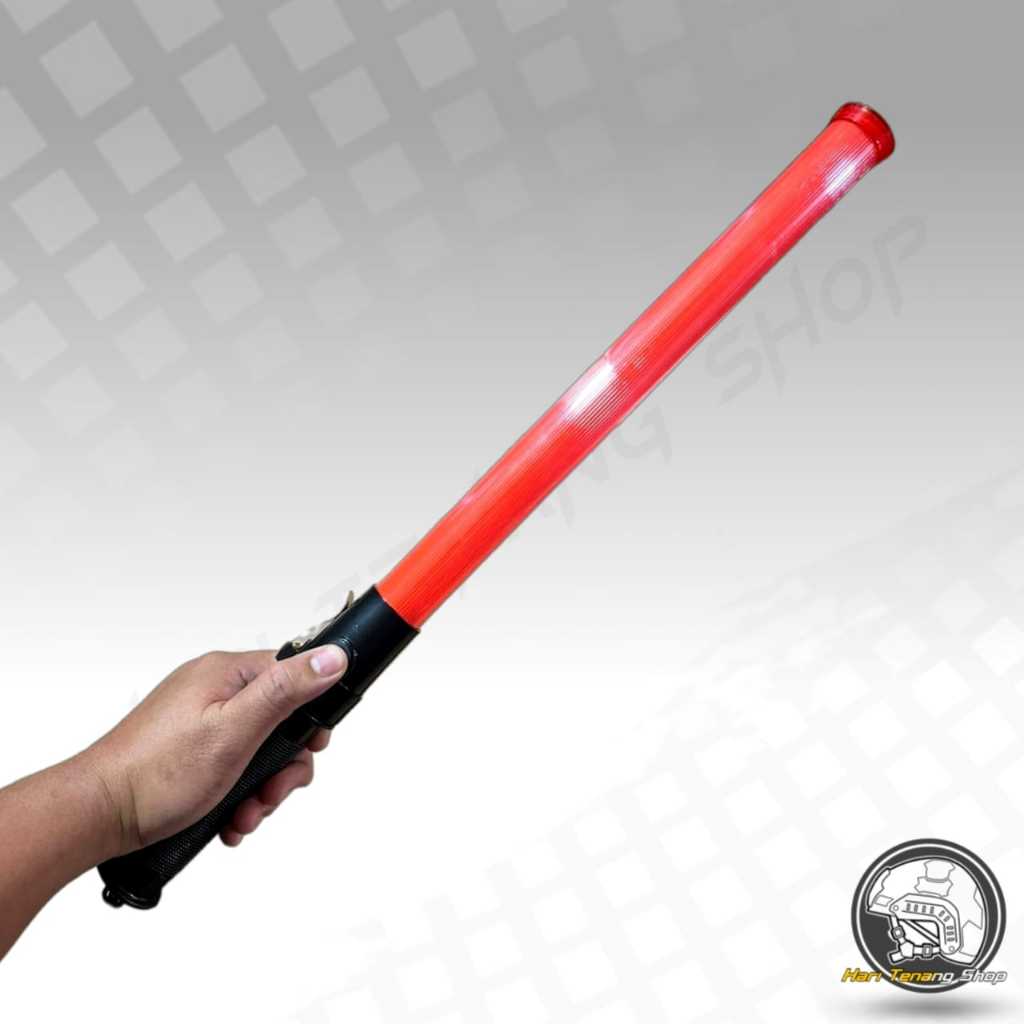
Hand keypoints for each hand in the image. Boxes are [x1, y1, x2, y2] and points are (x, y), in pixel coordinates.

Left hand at [78, 645, 347, 856]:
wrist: (97, 815)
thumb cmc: (157, 773)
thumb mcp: (235, 731)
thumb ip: (286, 691)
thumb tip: (332, 656)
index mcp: (226, 672)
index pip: (294, 675)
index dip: (308, 716)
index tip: (308, 748)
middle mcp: (213, 690)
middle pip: (280, 719)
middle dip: (282, 765)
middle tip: (269, 793)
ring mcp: (201, 719)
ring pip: (259, 749)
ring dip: (261, 788)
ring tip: (243, 815)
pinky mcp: (191, 748)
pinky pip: (234, 765)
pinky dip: (238, 794)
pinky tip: (228, 817)